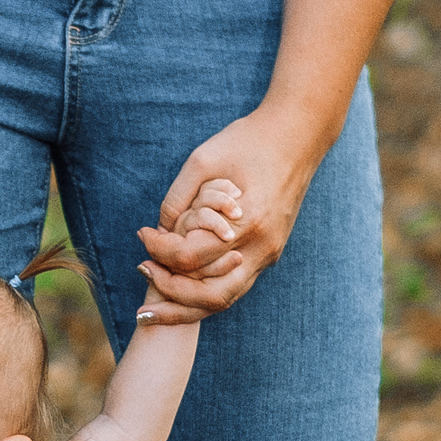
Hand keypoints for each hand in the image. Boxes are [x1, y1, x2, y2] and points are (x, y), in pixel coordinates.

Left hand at [135, 108, 324, 323]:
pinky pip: (234, 284)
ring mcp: (269, 253)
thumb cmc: (247, 140)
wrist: (298, 135)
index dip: (159, 250)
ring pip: (224, 299)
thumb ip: (176, 199)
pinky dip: (205, 293)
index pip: (190, 257)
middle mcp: (261, 246)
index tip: (142, 233)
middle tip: (142, 273)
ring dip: (186, 306)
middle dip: (169, 293)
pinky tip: (180, 287)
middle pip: (208, 295)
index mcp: (246, 222)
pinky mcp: (270, 253)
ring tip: (154, 302)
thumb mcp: (202, 160)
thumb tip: (159, 231)